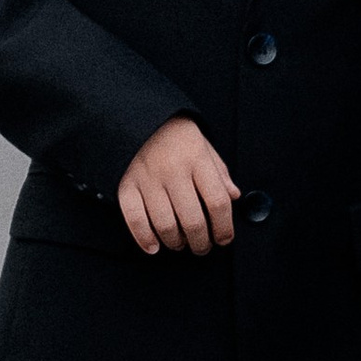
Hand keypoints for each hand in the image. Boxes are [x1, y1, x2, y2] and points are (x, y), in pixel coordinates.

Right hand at [117, 116, 236, 256]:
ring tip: (181, 244)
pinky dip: (144, 239)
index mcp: (196, 158)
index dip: (225, 228)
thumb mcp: (204, 144)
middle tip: (203, 247)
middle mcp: (173, 170)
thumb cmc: (174, 133)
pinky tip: (154, 246)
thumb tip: (234, 197)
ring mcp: (148, 179)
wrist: (136, 113)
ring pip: (166, 225)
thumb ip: (219, 172)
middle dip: (201, 243)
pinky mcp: (126, 185)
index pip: (218, 202)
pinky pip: (135, 219)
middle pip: (193, 221)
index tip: (224, 239)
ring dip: (176, 243)